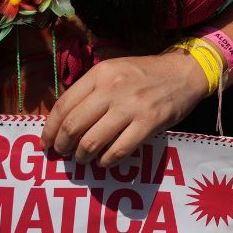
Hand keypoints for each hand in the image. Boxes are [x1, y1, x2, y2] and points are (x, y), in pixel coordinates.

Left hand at [42, 52, 209, 166]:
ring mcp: (131, 106)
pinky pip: (118, 151)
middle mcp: (112, 88)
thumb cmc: (146, 74)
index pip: (63, 106)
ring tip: (85, 158)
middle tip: (64, 154)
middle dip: (63, 146)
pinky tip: (106, 160)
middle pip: (73, 126)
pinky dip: (107, 161)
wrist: (186, 71)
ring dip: (83, 156)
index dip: (49, 130)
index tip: (46, 143)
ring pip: (92, 142)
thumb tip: (63, 122)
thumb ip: (91, 90)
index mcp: (100, 73)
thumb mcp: (114, 71)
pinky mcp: (149, 122)